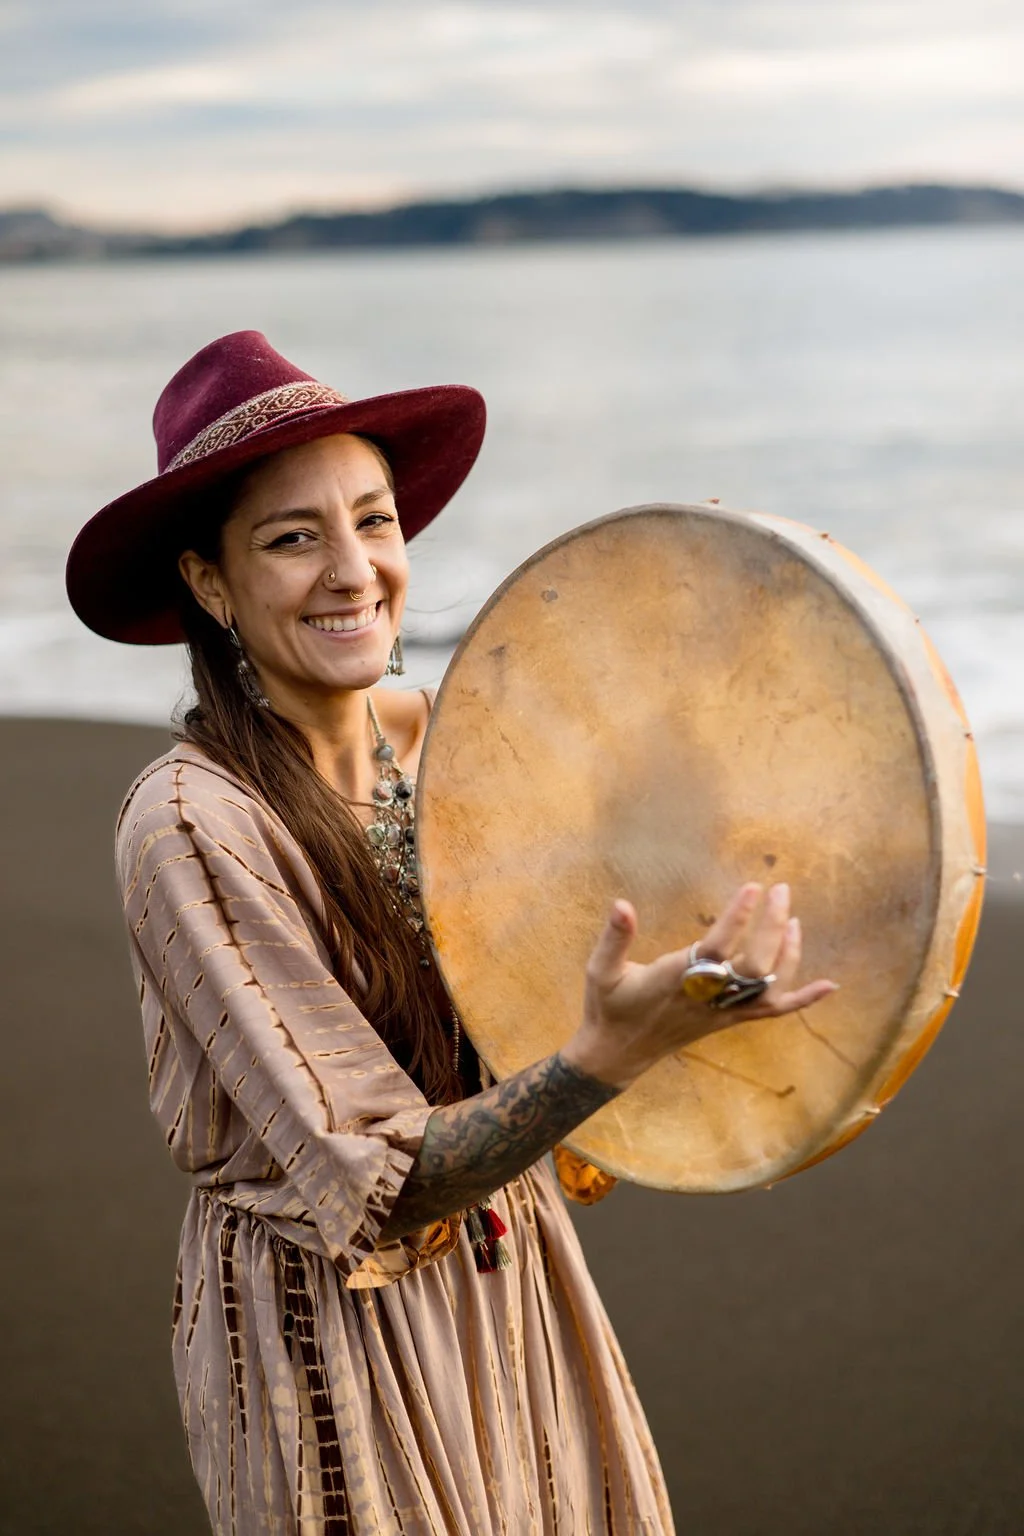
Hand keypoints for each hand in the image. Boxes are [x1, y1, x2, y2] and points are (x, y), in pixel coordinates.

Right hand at [562, 882, 837, 1089]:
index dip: (737, 918)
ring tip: (794, 919)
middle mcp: (706, 998)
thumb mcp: (601, 970)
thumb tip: (621, 903)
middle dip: (772, 927)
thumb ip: (614, 937)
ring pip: (767, 986)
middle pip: (753, 965)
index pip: (716, 947)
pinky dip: (803, 999)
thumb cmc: (609, 1007)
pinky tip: (829, 985)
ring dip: (789, 953)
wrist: (618, 1054)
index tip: (753, 888)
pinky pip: (771, 1012)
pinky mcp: (728, 1021)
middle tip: (781, 890)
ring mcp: (722, 1013)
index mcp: (676, 980)